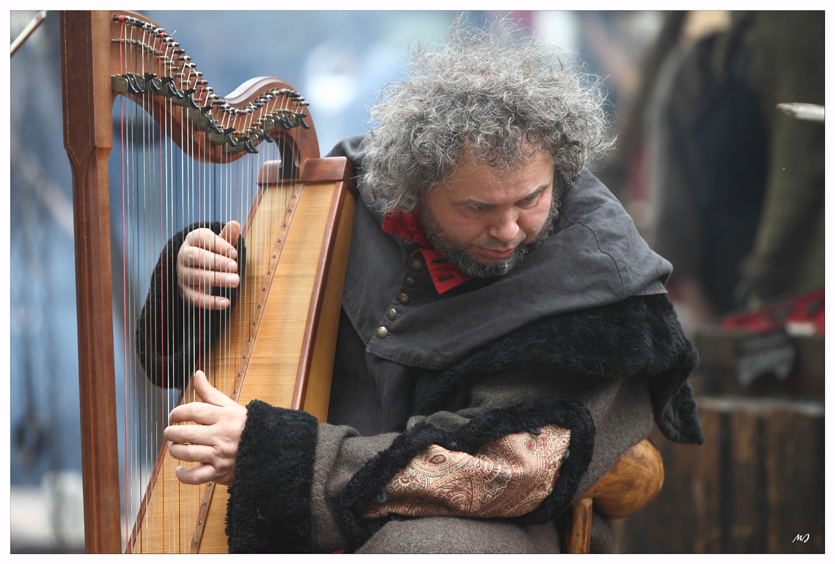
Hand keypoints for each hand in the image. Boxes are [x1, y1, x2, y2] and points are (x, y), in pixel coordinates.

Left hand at [164, 370, 246, 485]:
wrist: (268, 448)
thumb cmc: (245, 426)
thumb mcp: (229, 406)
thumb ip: (209, 392)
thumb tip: (197, 375)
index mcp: (224, 417)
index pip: (193, 411)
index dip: (177, 412)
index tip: (173, 416)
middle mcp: (221, 435)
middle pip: (186, 433)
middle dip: (171, 432)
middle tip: (170, 432)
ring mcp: (220, 455)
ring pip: (188, 453)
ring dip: (174, 450)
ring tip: (174, 447)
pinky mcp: (219, 472)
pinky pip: (196, 477)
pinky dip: (183, 475)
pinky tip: (180, 470)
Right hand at [177, 221, 240, 309]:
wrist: (196, 270)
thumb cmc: (211, 253)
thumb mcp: (219, 244)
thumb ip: (227, 236)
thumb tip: (234, 224)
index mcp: (192, 239)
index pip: (202, 238)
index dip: (219, 245)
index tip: (234, 253)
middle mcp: (183, 255)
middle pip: (196, 257)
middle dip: (217, 262)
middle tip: (235, 267)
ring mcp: (182, 274)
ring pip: (196, 277)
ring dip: (217, 279)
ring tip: (235, 281)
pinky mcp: (185, 292)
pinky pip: (196, 298)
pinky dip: (211, 302)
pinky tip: (226, 302)